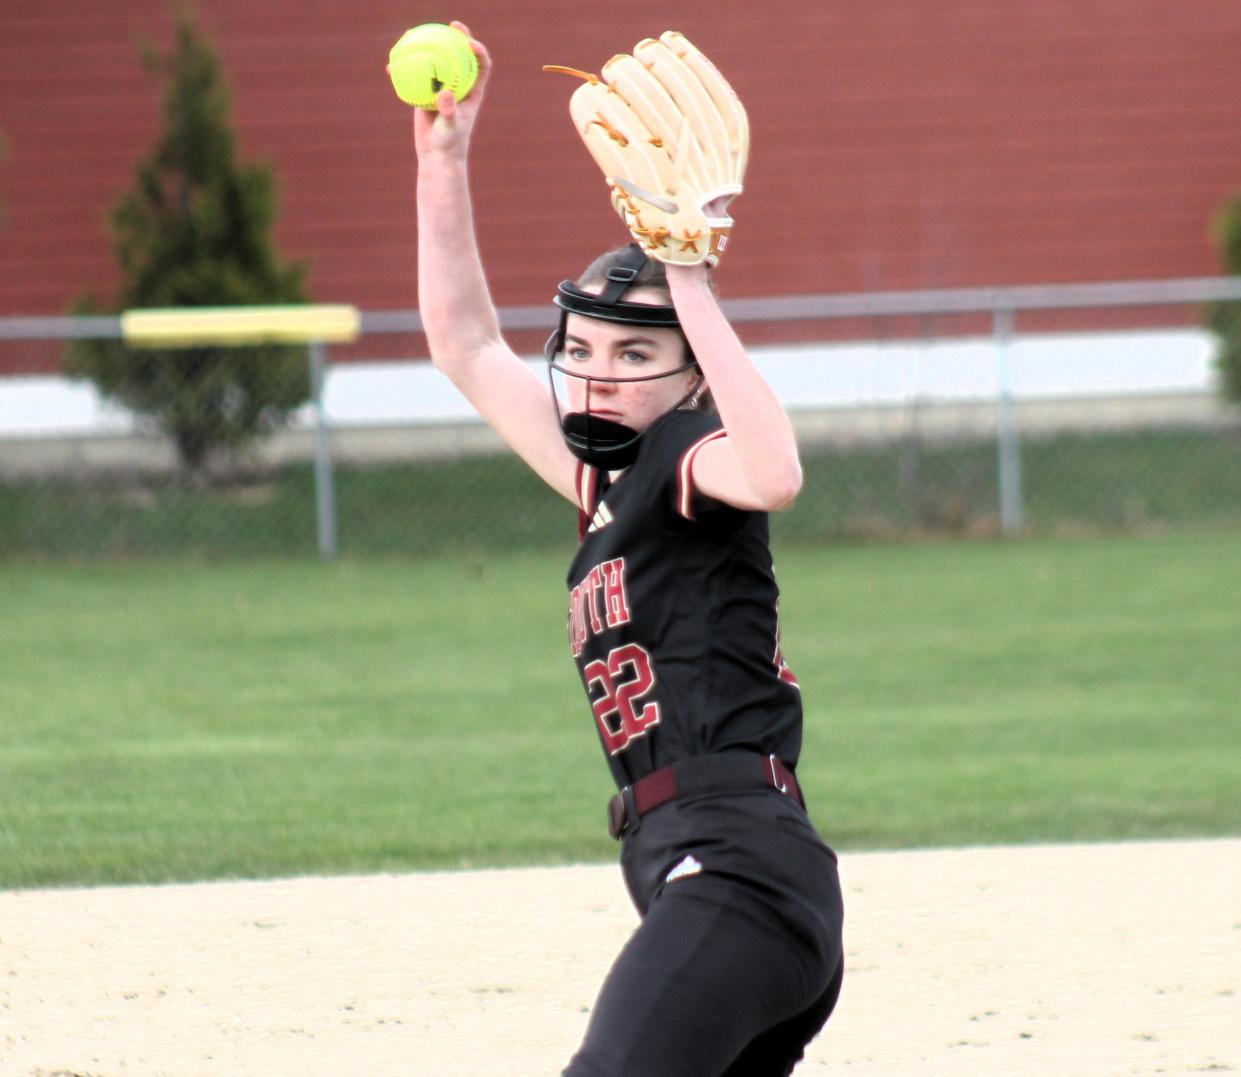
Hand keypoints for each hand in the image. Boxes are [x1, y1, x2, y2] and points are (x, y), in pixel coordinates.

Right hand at [409, 22, 491, 159]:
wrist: (436, 154)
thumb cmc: (449, 143)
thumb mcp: (451, 128)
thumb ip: (449, 111)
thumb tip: (444, 93)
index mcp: (472, 92)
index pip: (481, 66)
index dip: (479, 51)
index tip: (469, 42)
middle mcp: (459, 86)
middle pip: (460, 56)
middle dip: (457, 37)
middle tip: (450, 25)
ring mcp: (441, 88)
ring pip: (435, 62)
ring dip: (427, 46)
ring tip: (414, 34)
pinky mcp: (425, 93)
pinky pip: (415, 77)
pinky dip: (404, 70)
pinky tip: (391, 65)